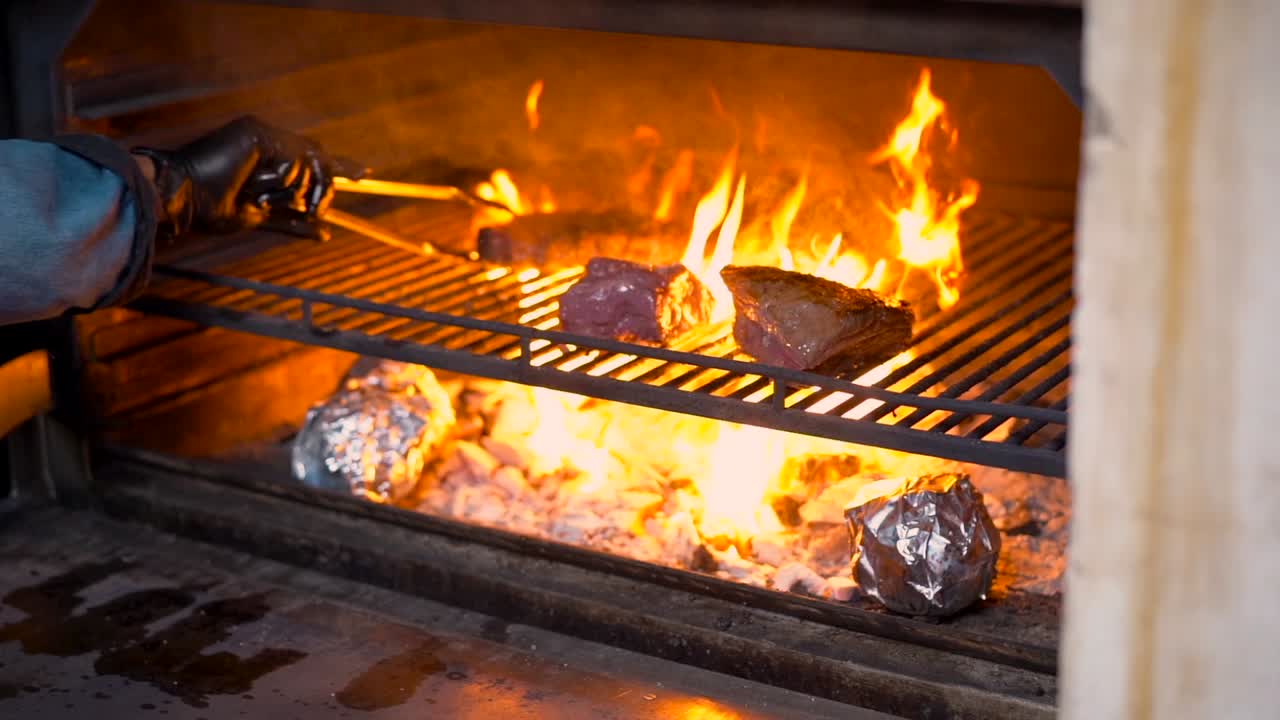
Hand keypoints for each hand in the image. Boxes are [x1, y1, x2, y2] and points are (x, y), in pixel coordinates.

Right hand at [135, 116, 365, 240]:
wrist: (186, 201)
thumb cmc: (214, 210)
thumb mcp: (264, 219)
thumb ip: (295, 222)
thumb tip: (328, 233)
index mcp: (270, 154)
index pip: (314, 156)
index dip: (340, 165)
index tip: (365, 174)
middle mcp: (269, 138)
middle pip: (319, 159)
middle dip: (323, 190)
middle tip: (314, 210)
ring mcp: (263, 132)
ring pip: (307, 165)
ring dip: (289, 193)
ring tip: (258, 197)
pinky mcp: (258, 133)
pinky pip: (292, 164)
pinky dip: (277, 184)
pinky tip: (253, 187)